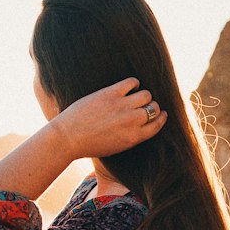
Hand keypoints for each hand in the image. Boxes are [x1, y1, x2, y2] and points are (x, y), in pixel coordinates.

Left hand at [51, 77, 167, 159]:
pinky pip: (132, 82)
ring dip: (142, 95)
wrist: (68, 138)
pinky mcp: (111, 93)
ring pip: (146, 94)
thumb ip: (131, 136)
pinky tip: (127, 86)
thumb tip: (140, 124)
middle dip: (150, 106)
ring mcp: (122, 106)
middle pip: (153, 108)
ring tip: (135, 95)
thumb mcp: (116, 147)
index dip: (161, 118)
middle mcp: (132, 121)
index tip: (161, 114)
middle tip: (144, 105)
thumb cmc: (89, 145)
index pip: (157, 125)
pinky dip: (133, 83)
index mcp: (134, 137)